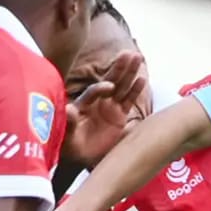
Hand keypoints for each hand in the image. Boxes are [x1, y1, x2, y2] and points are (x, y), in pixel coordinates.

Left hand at [64, 50, 146, 165]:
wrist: (81, 157)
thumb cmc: (71, 145)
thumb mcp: (67, 134)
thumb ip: (69, 121)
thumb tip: (69, 109)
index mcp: (84, 103)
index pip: (94, 91)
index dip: (101, 88)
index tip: (109, 87)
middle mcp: (98, 102)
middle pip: (110, 81)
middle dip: (119, 68)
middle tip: (128, 54)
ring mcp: (109, 107)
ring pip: (122, 87)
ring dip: (130, 72)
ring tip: (138, 57)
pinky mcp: (119, 116)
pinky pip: (128, 100)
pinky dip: (135, 90)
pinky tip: (142, 79)